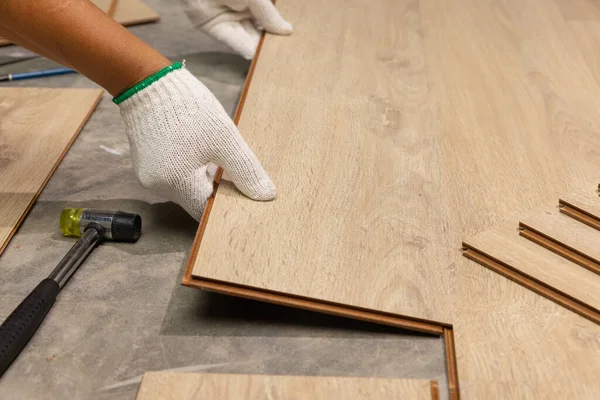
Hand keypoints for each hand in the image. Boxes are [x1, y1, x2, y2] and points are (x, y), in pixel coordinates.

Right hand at [116, 63, 275, 219]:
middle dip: (216, 190)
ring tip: (218, 159)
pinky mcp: (145, 162)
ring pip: (184, 187)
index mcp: (177, 183)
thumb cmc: (189, 109)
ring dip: (203, 178)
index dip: (227, 204)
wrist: (149, 81)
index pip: (207, 210)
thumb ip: (246, 170)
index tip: (244, 195)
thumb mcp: (225, 139)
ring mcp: (148, 174)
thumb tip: (266, 195)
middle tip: (235, 175)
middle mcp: (158, 185)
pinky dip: (189, 169)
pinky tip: (200, 152)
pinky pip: (173, 174)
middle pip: (195, 199)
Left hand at [182, 0, 292, 58]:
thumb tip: (287, 31)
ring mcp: (228, 17)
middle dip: (271, 39)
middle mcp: (242, 6)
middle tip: (286, 53)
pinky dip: (245, 49)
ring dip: (260, 47)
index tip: (292, 39)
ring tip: (275, 59)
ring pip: (248, 36)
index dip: (279, 25)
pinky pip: (232, 41)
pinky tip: (257, 57)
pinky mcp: (214, 28)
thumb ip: (269, 14)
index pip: (269, 14)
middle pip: (260, 27)